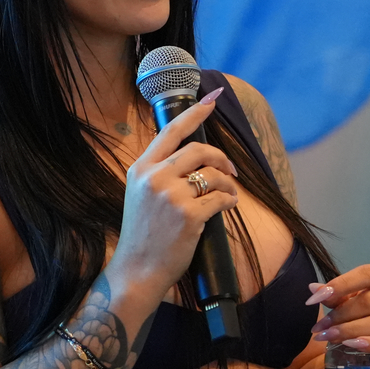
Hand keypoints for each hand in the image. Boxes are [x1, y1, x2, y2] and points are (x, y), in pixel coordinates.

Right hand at [107, 90, 238, 301]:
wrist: (137, 269)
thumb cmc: (143, 235)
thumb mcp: (140, 194)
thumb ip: (159, 172)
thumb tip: (192, 155)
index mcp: (141, 169)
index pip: (171, 132)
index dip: (195, 113)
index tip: (212, 99)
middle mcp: (154, 178)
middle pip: (199, 150)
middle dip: (221, 157)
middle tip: (231, 169)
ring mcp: (171, 196)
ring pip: (213, 174)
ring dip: (228, 182)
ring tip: (230, 192)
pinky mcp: (189, 216)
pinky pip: (220, 198)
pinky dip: (229, 200)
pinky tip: (229, 205)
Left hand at [306, 263, 369, 365]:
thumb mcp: (356, 302)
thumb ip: (337, 297)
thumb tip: (313, 289)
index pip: (368, 274)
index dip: (340, 284)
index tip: (313, 299)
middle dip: (340, 315)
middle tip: (320, 328)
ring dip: (350, 330)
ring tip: (329, 338)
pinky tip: (353, 345)